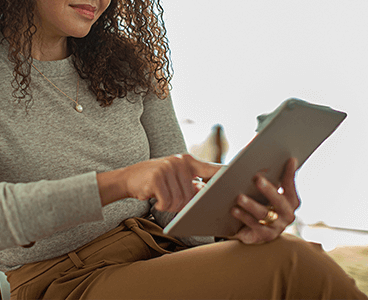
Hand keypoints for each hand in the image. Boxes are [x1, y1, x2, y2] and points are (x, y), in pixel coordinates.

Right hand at [97, 154, 223, 211]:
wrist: (129, 178)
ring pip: (180, 200)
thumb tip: (207, 194)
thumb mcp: (175, 177)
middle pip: (192, 195)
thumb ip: (192, 183)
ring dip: (171, 207)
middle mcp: (179, 162)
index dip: (225, 175)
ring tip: (162, 200)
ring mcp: (167, 168)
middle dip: (182, 205)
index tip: (239, 177)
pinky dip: (161, 206)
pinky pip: (166, 201)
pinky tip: (155, 200)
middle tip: (170, 202)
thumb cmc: (156, 180)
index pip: (211, 169)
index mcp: (187, 161)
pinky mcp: (156, 178)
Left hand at [230, 157, 300, 243]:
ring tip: (239, 197)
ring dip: (251, 204)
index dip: (290, 173)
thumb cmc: (256, 201)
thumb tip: (255, 153)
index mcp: (289, 200)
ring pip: (264, 214)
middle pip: (280, 201)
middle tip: (257, 179)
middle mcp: (287, 214)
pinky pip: (254, 226)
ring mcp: (277, 227)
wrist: (246, 227)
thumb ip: (264, 176)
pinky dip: (243, 216)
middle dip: (269, 190)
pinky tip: (234, 209)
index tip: (289, 159)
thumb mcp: (261, 188)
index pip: (290, 186)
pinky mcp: (263, 236)